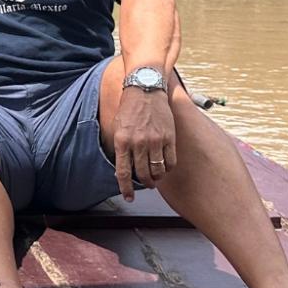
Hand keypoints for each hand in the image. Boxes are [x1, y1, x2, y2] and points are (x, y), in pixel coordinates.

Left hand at [111, 87, 176, 201]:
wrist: (145, 89)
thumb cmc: (129, 108)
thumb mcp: (117, 127)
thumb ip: (120, 148)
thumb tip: (123, 170)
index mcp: (122, 141)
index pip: (123, 173)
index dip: (126, 189)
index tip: (129, 198)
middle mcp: (138, 143)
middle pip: (142, 175)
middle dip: (145, 183)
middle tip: (147, 184)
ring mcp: (155, 140)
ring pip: (157, 171)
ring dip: (157, 177)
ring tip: (156, 176)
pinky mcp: (169, 137)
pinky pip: (170, 161)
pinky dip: (168, 168)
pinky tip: (165, 167)